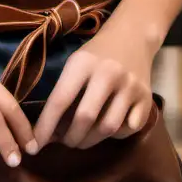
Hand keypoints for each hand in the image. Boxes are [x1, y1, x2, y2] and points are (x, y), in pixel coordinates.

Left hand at [31, 24, 155, 150]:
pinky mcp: (147, 98)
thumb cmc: (97, 54)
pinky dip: (116, 135)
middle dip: (71, 138)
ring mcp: (130, 85)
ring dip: (91, 140)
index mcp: (84, 62)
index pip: (60, 100)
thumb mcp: (76, 64)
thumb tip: (48, 133)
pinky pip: (129, 129)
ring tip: (83, 139)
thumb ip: (63, 93)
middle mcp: (108, 73)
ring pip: (108, 127)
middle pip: (85, 118)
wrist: (133, 36)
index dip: (46, 126)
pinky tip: (108, 129)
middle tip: (66, 142)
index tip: (35, 145)